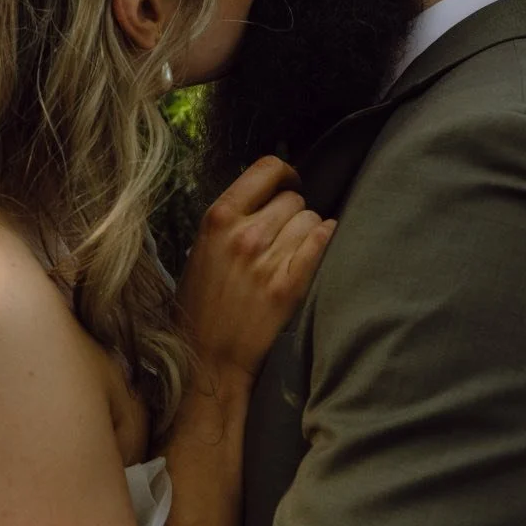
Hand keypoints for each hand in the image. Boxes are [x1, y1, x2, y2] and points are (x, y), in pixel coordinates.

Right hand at [176, 155, 334, 383]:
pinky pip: (320, 244)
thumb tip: (265, 196)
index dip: (284, 173)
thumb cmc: (200, 303)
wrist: (206, 356)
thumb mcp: (201, 248)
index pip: (266, 170)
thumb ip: (231, 219)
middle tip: (285, 229)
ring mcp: (268, 261)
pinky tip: (320, 241)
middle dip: (292, 211)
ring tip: (294, 247)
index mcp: (219, 219)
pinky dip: (324, 239)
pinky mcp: (288, 287)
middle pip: (293, 198)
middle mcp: (245, 235)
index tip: (287, 183)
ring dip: (307, 229)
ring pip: (311, 220)